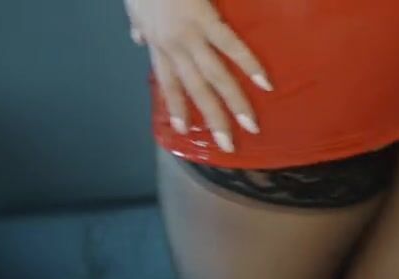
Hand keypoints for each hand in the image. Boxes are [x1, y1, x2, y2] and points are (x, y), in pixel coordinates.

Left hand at [125, 0, 271, 151]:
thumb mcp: (134, 6)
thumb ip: (138, 24)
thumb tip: (136, 39)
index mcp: (157, 43)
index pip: (168, 82)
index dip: (176, 107)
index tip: (184, 131)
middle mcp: (172, 46)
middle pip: (195, 89)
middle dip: (212, 119)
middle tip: (228, 145)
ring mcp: (188, 34)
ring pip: (213, 76)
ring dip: (233, 103)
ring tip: (251, 125)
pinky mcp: (204, 18)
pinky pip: (229, 45)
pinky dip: (248, 64)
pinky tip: (264, 83)